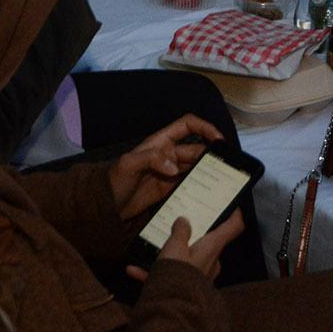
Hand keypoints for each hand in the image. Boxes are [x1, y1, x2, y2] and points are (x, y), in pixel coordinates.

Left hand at [107, 113, 222, 219]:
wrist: (106, 206)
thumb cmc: (113, 180)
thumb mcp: (128, 164)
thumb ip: (151, 159)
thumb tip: (174, 167)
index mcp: (160, 142)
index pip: (187, 125)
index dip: (204, 127)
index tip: (218, 138)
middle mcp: (168, 154)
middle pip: (196, 149)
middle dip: (211, 153)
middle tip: (227, 165)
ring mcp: (170, 172)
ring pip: (195, 167)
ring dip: (208, 170)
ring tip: (222, 179)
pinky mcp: (170, 188)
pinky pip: (190, 183)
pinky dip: (200, 185)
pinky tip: (209, 192)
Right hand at [129, 211, 245, 284]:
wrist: (172, 310)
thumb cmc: (178, 271)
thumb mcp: (175, 246)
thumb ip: (180, 231)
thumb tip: (184, 221)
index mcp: (212, 247)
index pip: (233, 227)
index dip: (235, 214)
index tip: (233, 205)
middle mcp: (210, 262)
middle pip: (209, 244)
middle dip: (197, 236)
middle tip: (185, 223)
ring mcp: (199, 277)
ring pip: (187, 260)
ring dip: (171, 256)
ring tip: (153, 248)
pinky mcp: (186, 290)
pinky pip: (170, 277)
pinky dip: (154, 273)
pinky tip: (132, 270)